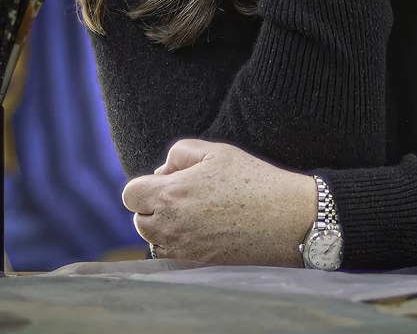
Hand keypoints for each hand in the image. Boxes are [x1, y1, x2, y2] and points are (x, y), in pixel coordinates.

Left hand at [122, 139, 317, 264]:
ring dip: (163, 227)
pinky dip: (178, 245)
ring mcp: (183, 249)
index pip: (130, 194)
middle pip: (138, 220)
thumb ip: (179, 153)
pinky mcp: (197, 264)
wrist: (286, 218)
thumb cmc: (253, 180)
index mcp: (170, 195)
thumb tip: (161, 172)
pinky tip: (202, 231)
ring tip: (193, 214)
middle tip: (184, 196)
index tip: (167, 182)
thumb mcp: (216, 150)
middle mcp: (170, 226)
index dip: (146, 185)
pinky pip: (172, 256)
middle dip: (152, 207)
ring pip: (153, 241)